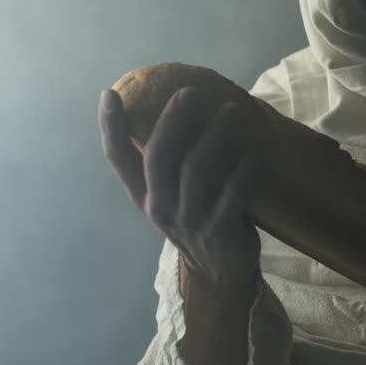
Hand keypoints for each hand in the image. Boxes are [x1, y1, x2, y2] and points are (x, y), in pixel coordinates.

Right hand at [99, 85, 266, 294]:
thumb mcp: (173, 197)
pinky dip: (245, 167)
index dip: (111, 127)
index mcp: (143, 196)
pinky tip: (255, 151)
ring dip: (215, 134)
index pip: (118, 159)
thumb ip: (170, 164)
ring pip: (195, 168)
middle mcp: (159, 206)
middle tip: (188, 92)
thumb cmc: (197, 220)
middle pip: (158, 156)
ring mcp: (188, 219)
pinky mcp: (218, 229)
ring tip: (231, 110)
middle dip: (171, 120)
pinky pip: (232, 190)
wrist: (220, 272)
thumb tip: (181, 109)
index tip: (110, 94)